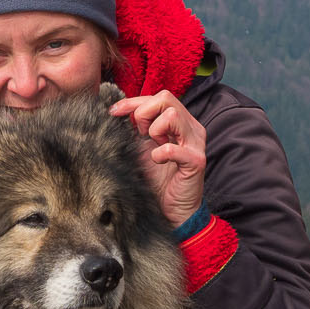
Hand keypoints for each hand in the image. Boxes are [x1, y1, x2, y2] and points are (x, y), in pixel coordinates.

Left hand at [110, 92, 205, 226]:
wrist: (172, 211)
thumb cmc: (157, 180)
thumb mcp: (141, 148)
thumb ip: (135, 128)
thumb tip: (116, 110)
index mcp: (180, 122)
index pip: (158, 97)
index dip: (133, 101)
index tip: (113, 112)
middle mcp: (191, 128)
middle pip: (166, 98)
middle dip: (144, 113)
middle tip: (139, 135)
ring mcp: (196, 143)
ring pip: (172, 115)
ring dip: (154, 130)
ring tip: (153, 148)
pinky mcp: (196, 161)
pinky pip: (173, 147)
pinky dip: (160, 153)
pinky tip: (157, 162)